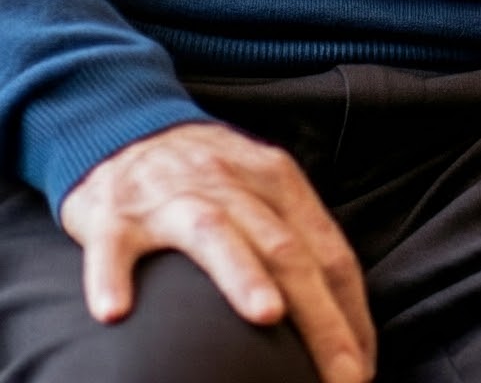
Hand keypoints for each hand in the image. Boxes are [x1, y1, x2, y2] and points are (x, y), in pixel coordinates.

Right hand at [60, 121, 372, 382]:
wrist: (128, 129)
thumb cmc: (207, 177)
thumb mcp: (262, 191)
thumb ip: (295, 241)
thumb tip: (339, 315)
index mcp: (280, 184)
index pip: (329, 252)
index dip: (349, 312)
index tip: (361, 366)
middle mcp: (235, 188)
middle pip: (287, 250)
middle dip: (319, 316)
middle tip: (339, 372)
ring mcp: (174, 198)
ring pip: (215, 233)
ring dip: (242, 275)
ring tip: (267, 317)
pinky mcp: (114, 215)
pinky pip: (113, 246)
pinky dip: (113, 276)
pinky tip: (115, 312)